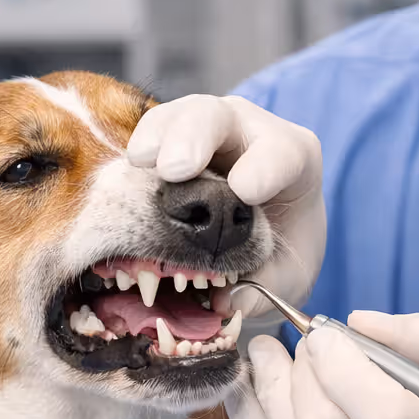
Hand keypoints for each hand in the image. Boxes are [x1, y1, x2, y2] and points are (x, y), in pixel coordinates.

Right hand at [128, 94, 324, 317]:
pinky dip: (137, 156)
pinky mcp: (169, 143)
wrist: (261, 250)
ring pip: (175, 118)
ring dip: (155, 138)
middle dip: (195, 138)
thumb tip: (231, 300)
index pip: (281, 153)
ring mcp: (204, 132)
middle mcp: (247, 133)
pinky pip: (148, 139)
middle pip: (218, 118)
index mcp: (291, 160)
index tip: (245, 191)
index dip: (264, 168)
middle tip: (175, 170)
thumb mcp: (284, 279)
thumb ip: (264, 287)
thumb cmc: (279, 256)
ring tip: (140, 162)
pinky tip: (126, 173)